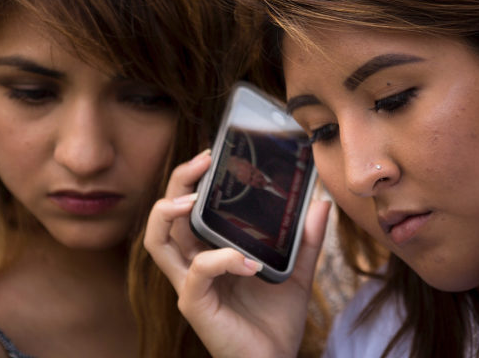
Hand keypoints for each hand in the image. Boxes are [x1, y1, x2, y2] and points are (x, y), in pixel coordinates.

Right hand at [144, 150, 331, 357]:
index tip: (212, 157)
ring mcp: (190, 285)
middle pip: (165, 217)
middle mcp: (193, 264)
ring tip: (194, 198)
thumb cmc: (276, 321)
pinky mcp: (194, 304)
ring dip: (170, 212)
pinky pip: (197, 272)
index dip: (191, 181)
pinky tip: (249, 261)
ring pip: (158, 241)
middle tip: (203, 161)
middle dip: (177, 184)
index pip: (186, 210)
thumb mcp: (296, 272)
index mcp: (209, 252)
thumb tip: (320, 203)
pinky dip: (220, 259)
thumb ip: (305, 239)